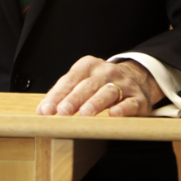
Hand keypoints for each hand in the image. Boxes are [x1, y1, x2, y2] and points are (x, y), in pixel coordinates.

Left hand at [36, 56, 162, 117]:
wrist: (136, 78)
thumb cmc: (101, 84)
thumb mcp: (83, 81)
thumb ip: (64, 93)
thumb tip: (43, 110)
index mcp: (89, 65)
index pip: (70, 79)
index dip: (57, 95)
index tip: (46, 110)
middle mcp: (107, 72)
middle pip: (88, 85)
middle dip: (74, 99)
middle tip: (62, 112)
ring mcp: (124, 84)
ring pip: (108, 92)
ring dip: (96, 103)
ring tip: (85, 114)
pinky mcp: (138, 98)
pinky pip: (130, 102)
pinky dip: (122, 108)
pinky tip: (114, 114)